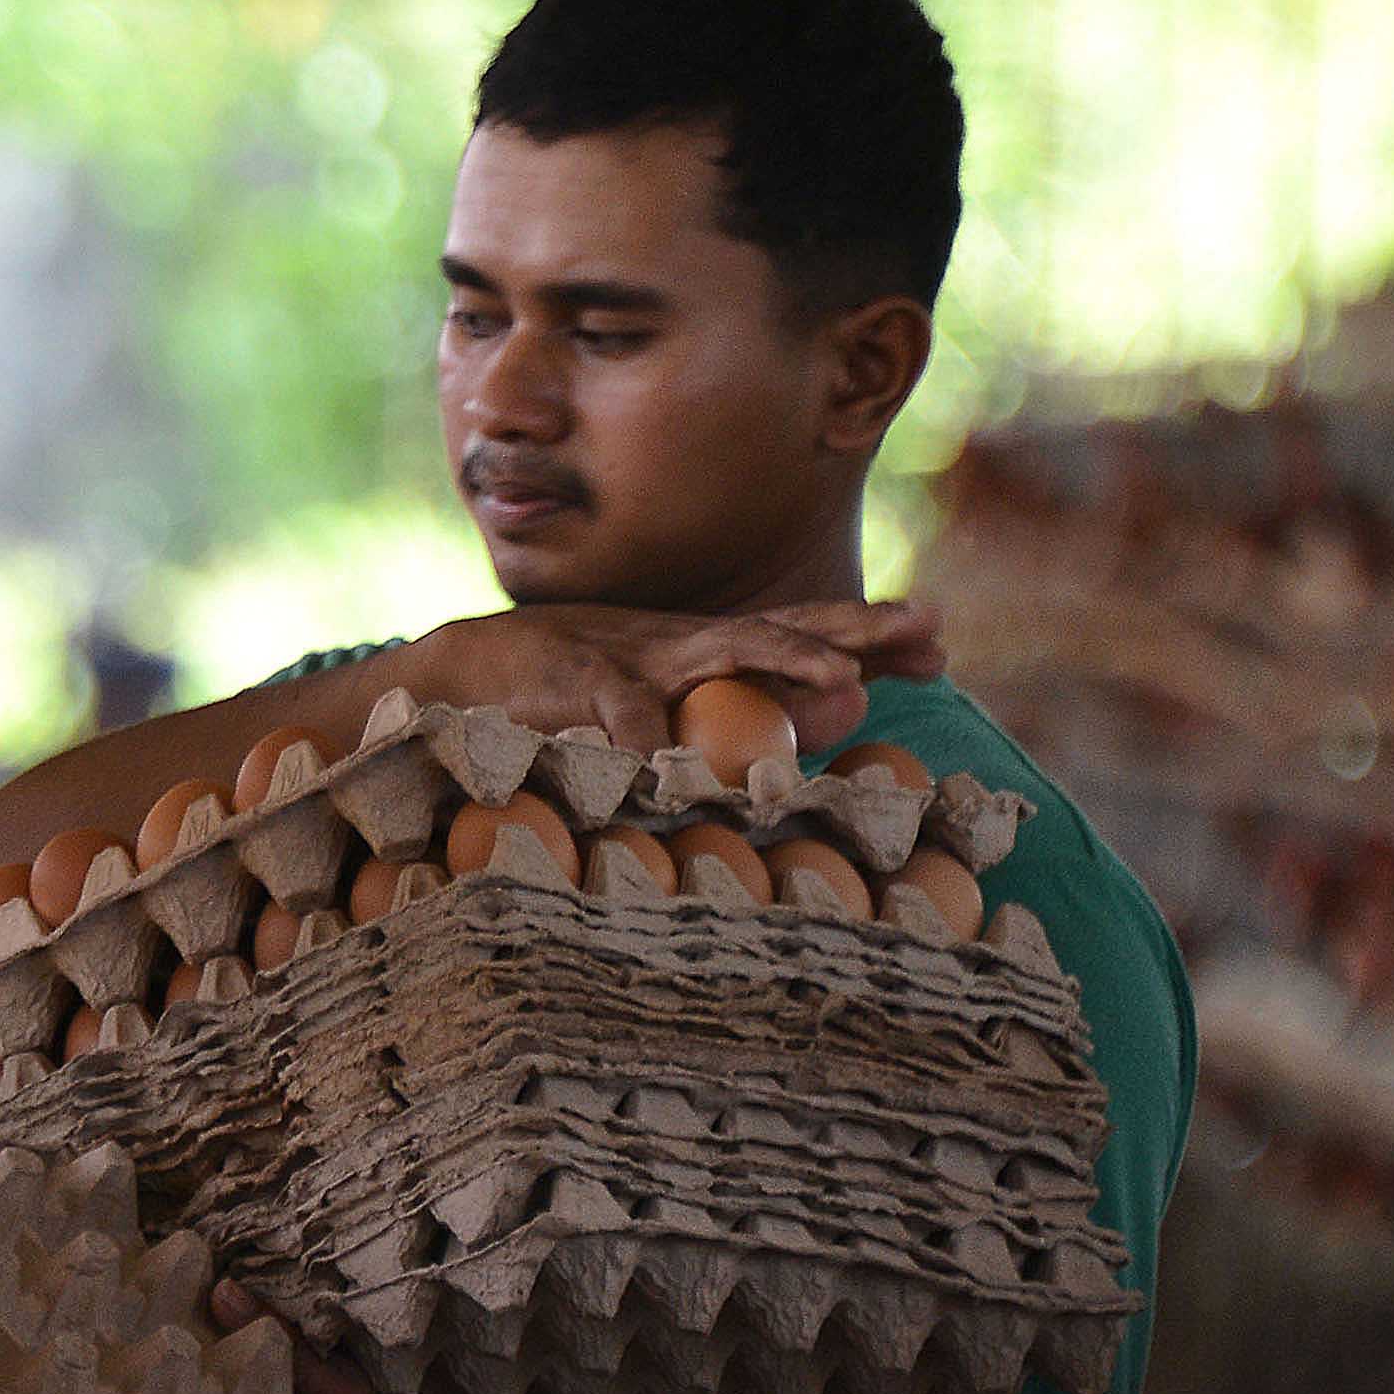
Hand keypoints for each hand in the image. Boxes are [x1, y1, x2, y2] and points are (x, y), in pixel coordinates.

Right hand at [410, 598, 942, 754]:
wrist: (458, 670)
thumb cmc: (559, 694)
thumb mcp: (655, 703)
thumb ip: (731, 713)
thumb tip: (832, 719)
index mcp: (699, 648)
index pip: (796, 633)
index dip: (866, 635)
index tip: (936, 643)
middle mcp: (679, 642)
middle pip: (782, 626)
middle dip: (855, 628)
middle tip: (925, 627)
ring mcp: (632, 655)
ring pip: (722, 649)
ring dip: (784, 657)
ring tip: (844, 678)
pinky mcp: (579, 681)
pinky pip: (624, 713)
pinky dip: (652, 739)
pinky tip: (679, 767)